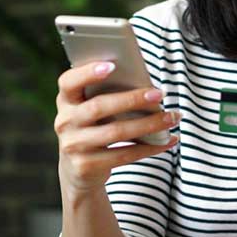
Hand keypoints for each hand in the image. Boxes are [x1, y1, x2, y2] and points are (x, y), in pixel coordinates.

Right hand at [54, 61, 179, 193]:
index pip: (68, 82)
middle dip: (132, 99)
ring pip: (116, 132)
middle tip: (159, 94)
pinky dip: (150, 147)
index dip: (87, 73)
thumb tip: (145, 87)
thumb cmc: (93, 129)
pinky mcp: (86, 166)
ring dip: (148, 124)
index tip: (112, 66)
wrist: (77, 170)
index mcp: (65, 101)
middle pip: (99, 107)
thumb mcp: (90, 111)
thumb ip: (105, 96)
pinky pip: (124, 155)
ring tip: (171, 117)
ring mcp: (73, 146)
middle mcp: (64, 122)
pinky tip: (167, 140)